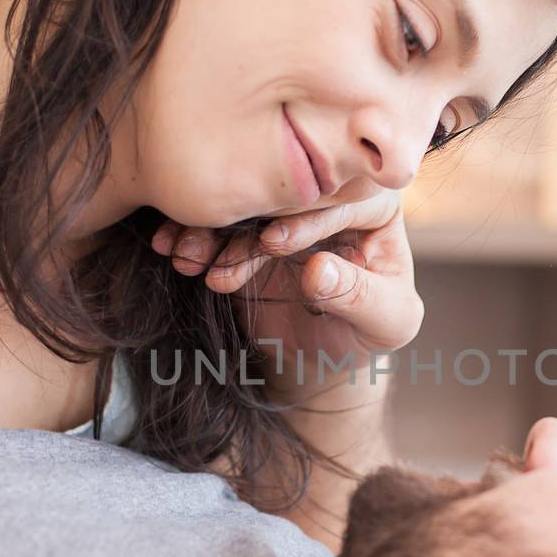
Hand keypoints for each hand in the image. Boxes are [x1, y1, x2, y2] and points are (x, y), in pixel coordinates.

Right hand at [151, 192, 422, 397]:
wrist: (324, 360)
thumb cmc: (368, 336)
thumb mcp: (384, 323)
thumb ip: (358, 296)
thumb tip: (317, 269)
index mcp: (374, 205)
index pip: (339, 202)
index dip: (305, 221)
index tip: (272, 243)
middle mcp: (328, 197)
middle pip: (284, 197)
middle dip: (244, 223)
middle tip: (210, 249)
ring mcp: (284, 211)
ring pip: (245, 208)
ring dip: (208, 230)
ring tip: (185, 259)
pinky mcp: (248, 229)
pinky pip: (219, 224)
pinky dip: (194, 237)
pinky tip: (171, 250)